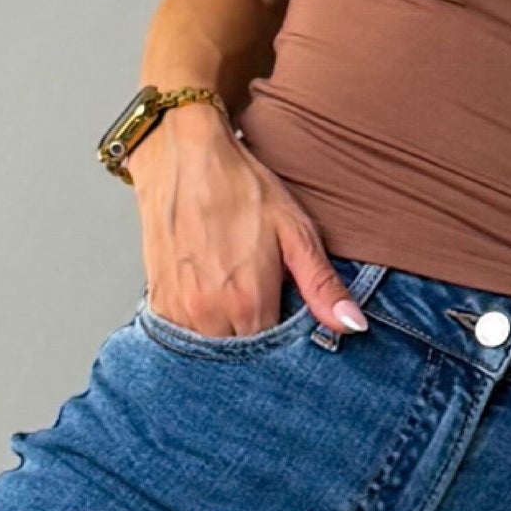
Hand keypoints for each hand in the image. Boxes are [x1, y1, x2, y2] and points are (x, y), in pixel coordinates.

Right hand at [127, 103, 365, 334]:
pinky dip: (197, 326)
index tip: (288, 320)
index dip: (284, 345)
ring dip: (225, 336)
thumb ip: (322, 286)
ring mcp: (178, 309)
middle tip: (264, 307)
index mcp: (249, 302)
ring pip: (209, 348)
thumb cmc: (240, 186)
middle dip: (256, 344)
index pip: (273, 355)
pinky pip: (180, 334)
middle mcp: (209, 314)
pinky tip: (210, 301)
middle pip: (240, 356)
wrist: (182, 154)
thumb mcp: (295, 231)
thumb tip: (353, 326)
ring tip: (238, 303)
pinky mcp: (157, 298)